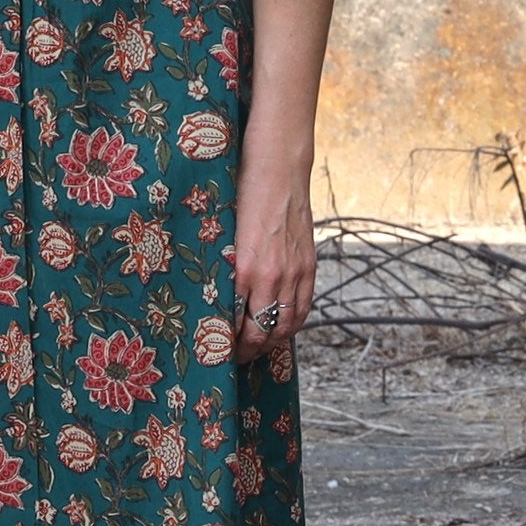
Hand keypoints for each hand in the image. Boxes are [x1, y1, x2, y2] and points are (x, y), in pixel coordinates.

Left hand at [232, 168, 315, 363]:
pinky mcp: (308, 265)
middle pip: (262, 330)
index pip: (237, 322)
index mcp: (245, 268)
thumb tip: (216, 293)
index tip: (219, 353)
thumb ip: (225, 264)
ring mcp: (294, 272)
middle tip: (236, 359)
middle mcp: (272, 275)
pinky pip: (303, 307)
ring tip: (258, 349)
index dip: (229, 343)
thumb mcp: (225, 232)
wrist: (278, 167)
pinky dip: (292, 324)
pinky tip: (282, 329)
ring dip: (272, 342)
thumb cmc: (242, 192)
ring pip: (286, 325)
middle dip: (249, 350)